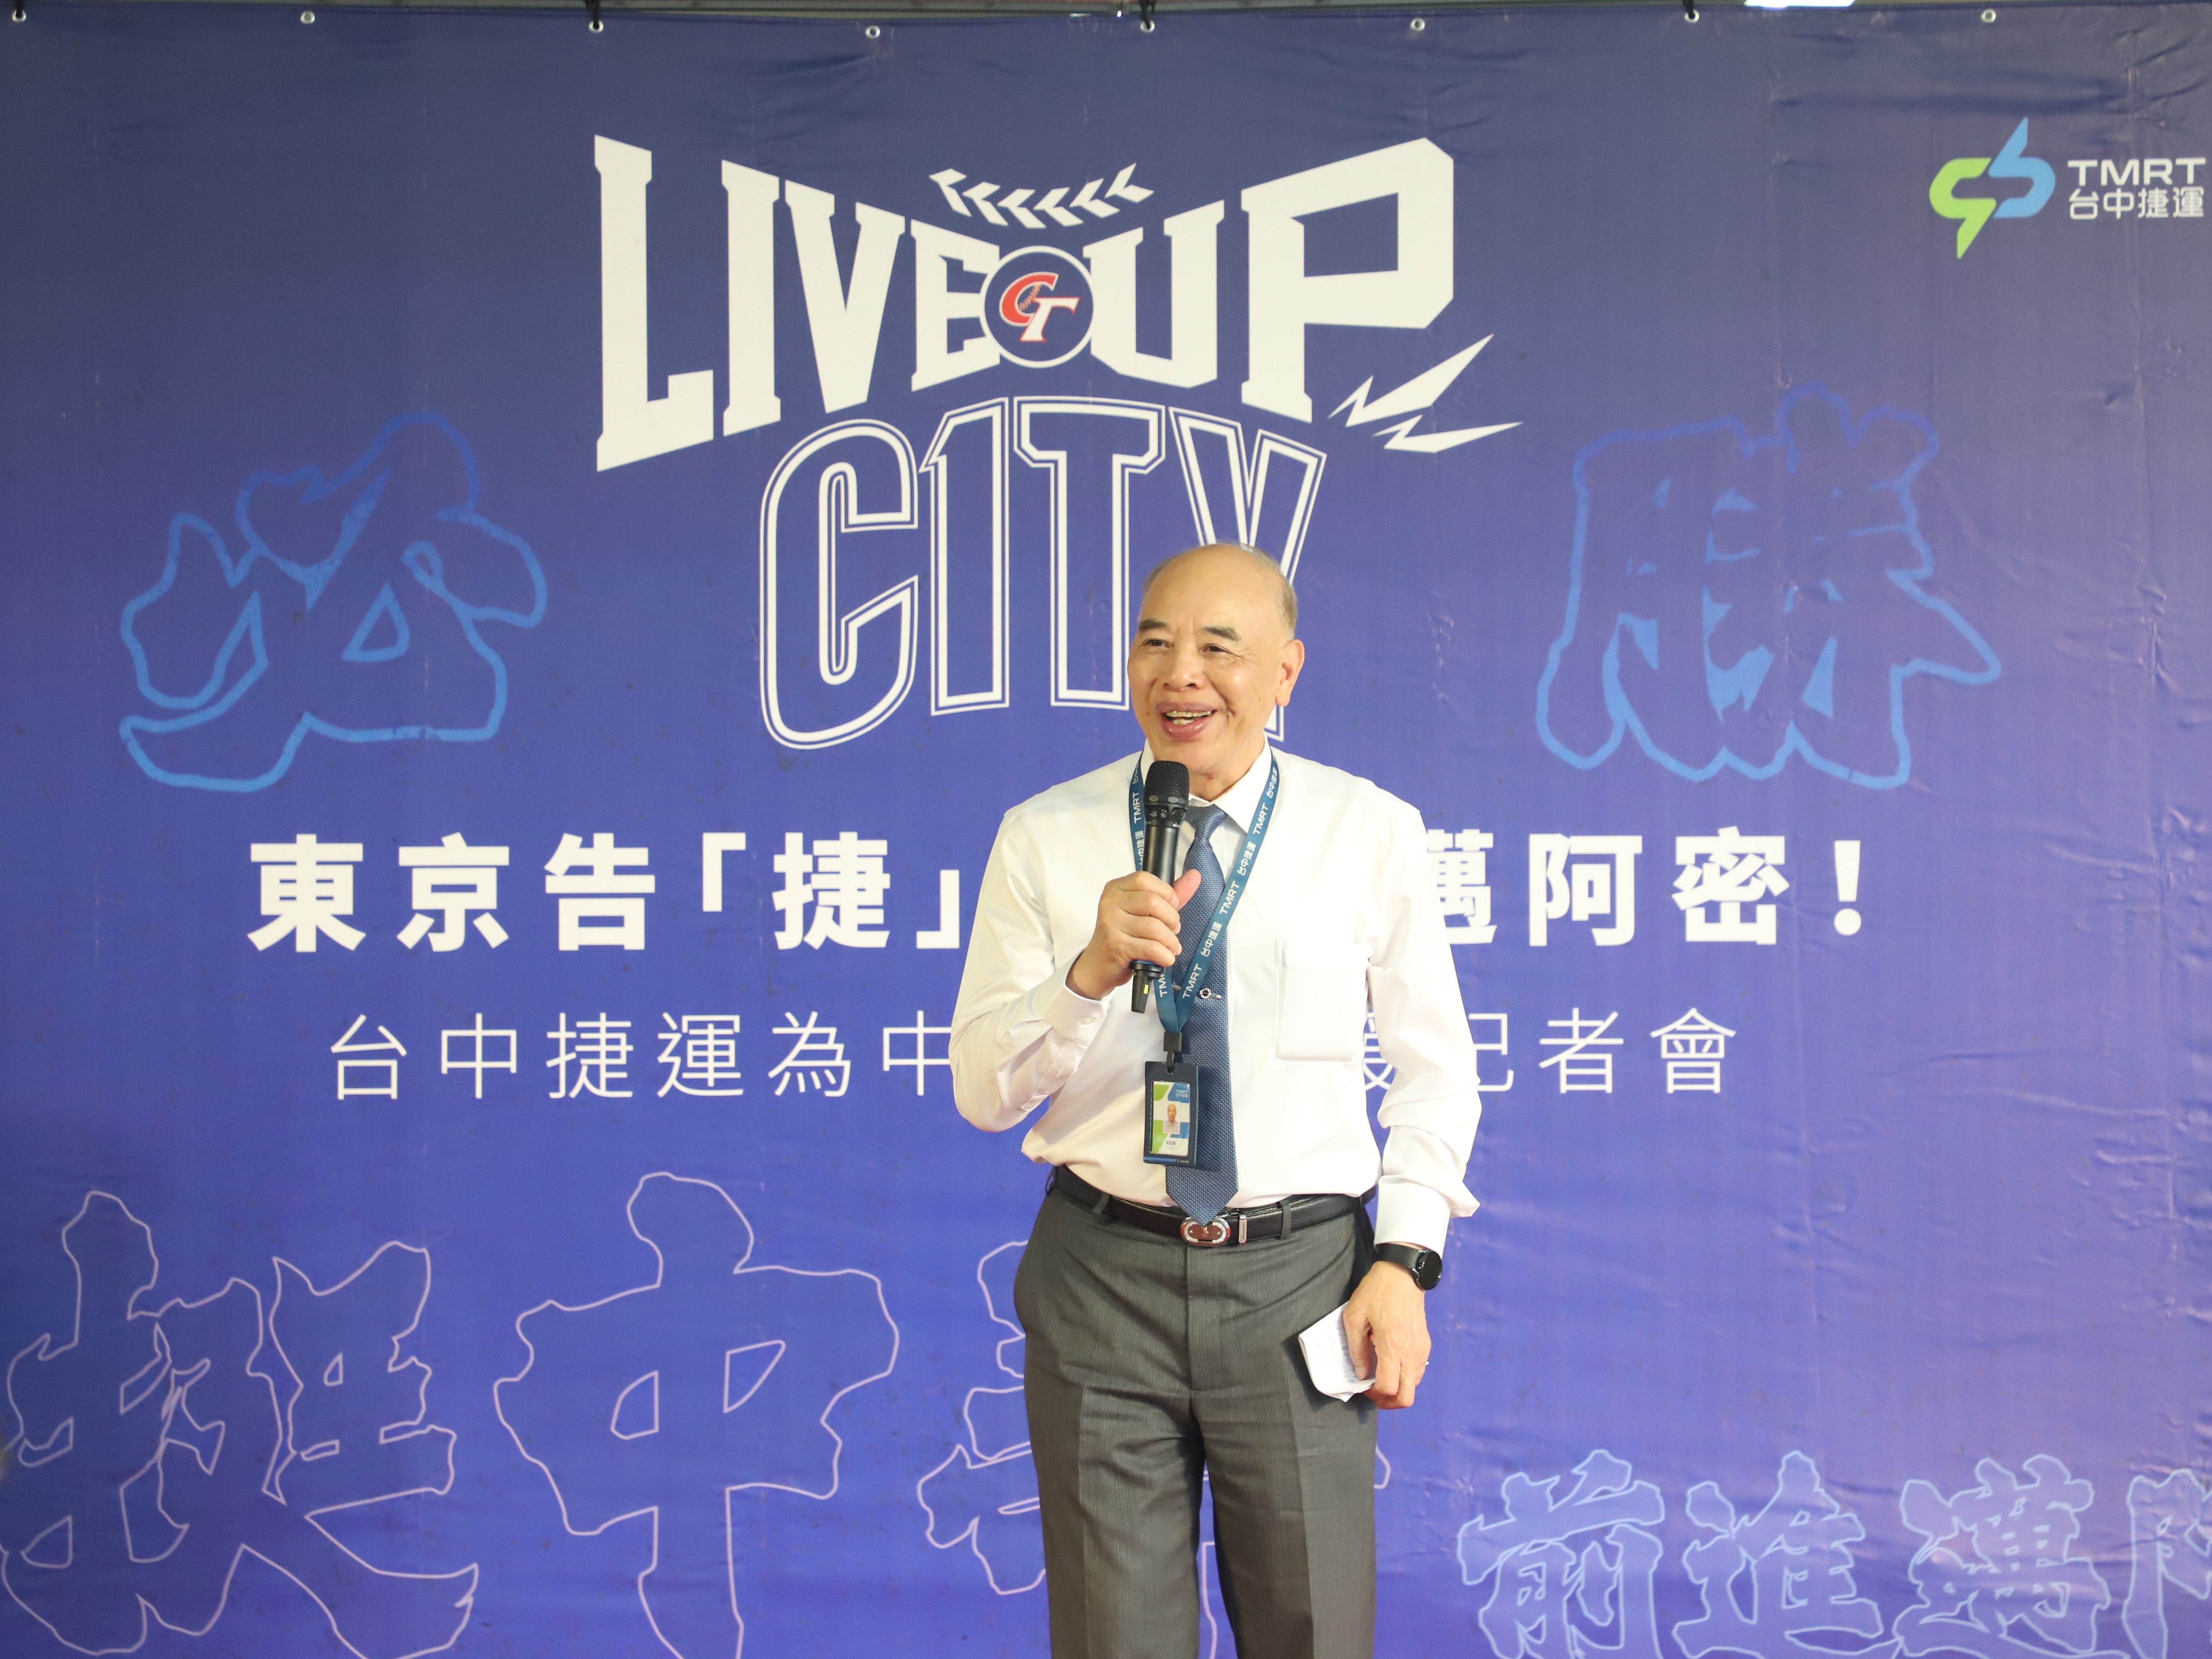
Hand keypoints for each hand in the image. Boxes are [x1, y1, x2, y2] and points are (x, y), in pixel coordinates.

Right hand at [1066, 868, 1201, 1000]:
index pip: (1144, 879)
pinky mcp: (1115, 946)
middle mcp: (1109, 903)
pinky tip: (1166, 958)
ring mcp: (1110, 924)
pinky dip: (1165, 955)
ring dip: (1170, 941)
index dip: (1165, 892)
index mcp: (1115, 889)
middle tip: (1173, 930)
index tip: (1172, 905)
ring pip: (1154, 927)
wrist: (1098, 965)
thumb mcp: (1144, 912)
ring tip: (1171, 947)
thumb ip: (1169, 894)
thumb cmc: (1123, 936)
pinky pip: (1150, 948)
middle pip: (1152, 902)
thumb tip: (1195, 875)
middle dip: (1171, 918)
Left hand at [1343, 1255, 1431, 1408]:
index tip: (1363, 1387)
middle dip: (1389, 1403)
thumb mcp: (1354, 1317)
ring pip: (1414, 1386)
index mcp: (1392, 1345)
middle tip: (1374, 1395)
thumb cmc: (1376, 1291)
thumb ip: (1356, 1350)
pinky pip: (1417, 1372)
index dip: (1373, 1395)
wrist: (1403, 1274)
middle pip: (1406, 1396)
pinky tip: (1390, 1365)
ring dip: (1397, 1389)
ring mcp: (1421, 1350)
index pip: (1388, 1387)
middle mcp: (1411, 1352)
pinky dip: (1405, 1377)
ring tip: (1380, 1378)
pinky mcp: (1425, 1345)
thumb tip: (1361, 1374)